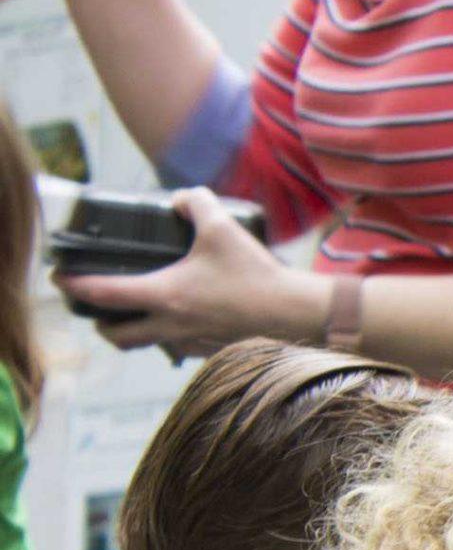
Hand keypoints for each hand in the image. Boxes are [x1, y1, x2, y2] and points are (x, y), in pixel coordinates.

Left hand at [56, 188, 327, 358]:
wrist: (296, 314)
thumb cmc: (257, 275)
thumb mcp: (223, 227)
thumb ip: (196, 203)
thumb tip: (180, 199)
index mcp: (165, 294)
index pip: (102, 294)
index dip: (73, 285)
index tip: (59, 276)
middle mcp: (171, 324)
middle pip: (117, 336)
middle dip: (101, 323)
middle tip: (98, 306)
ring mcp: (190, 342)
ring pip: (146, 346)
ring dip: (133, 332)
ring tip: (137, 313)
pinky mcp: (211, 351)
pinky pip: (177, 348)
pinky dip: (168, 335)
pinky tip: (181, 319)